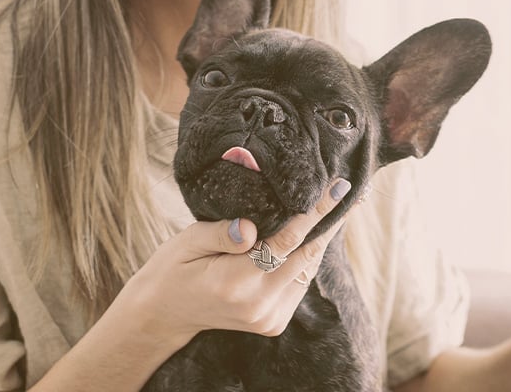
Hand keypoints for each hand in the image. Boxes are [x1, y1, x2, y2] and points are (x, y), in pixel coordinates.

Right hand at [116, 178, 351, 346]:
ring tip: (334, 206)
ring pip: (307, 270)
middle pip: (306, 256)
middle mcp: (257, 304)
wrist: (163, 315)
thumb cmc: (172, 269)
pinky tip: (310, 234)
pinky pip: (299, 282)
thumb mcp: (186, 242)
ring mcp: (268, 318)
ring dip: (320, 239)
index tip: (336, 189)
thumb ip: (220, 234)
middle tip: (347, 190)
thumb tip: (250, 226)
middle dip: (328, 222)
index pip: (284, 241)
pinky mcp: (273, 322)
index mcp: (234, 282)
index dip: (313, 213)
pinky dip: (306, 257)